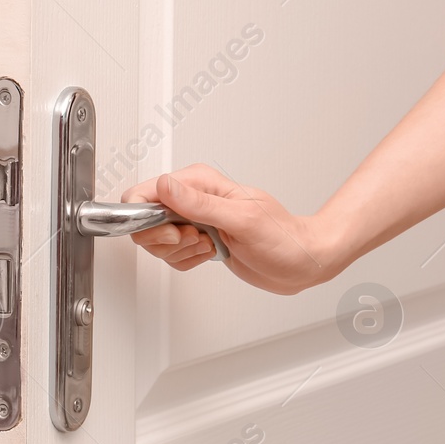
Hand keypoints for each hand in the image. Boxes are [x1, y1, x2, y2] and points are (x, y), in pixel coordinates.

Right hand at [122, 164, 343, 294]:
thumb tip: (163, 186)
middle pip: (144, 221)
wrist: (300, 261)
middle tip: (195, 239)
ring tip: (209, 246)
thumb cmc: (282, 238)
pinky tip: (211, 253)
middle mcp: (190, 198)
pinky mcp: (194, 239)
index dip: (148, 218)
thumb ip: (199, 203)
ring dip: (181, 252)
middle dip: (166, 239)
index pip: (145, 192)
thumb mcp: (241, 219)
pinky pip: (171, 256)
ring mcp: (191, 219)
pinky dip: (188, 261)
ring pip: (156, 242)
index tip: (173, 232)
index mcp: (197, 181)